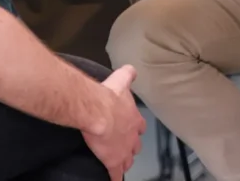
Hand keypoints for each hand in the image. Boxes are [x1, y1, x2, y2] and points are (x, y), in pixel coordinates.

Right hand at [83, 65, 146, 179]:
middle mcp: (132, 136)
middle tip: (126, 147)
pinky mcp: (113, 161)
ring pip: (127, 160)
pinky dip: (115, 178)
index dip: (137, 128)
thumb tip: (132, 69)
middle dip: (132, 146)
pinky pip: (116, 174)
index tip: (134, 129)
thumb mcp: (121, 79)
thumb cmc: (109, 96)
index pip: (140, 126)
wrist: (98, 111)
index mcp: (134, 118)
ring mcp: (124, 150)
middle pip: (136, 145)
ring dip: (125, 161)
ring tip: (121, 163)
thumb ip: (128, 74)